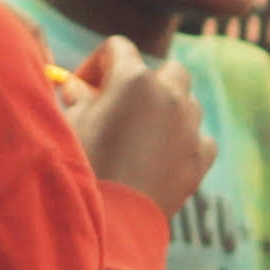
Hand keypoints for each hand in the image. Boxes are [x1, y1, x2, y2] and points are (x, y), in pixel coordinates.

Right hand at [75, 41, 213, 215]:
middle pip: (167, 70)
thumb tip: (79, 89)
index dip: (97, 64)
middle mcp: (170, 96)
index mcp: (134, 78)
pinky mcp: (201, 159)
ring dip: (167, 109)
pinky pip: (200, 137)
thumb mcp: (69, 123)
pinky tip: (162, 155)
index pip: (118, 47)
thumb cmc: (81, 166)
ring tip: (140, 132)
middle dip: (144, 81)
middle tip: (120, 104)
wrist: (110, 221)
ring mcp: (190, 127)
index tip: (82, 87)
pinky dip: (185, 140)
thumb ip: (77, 97)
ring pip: (188, 102)